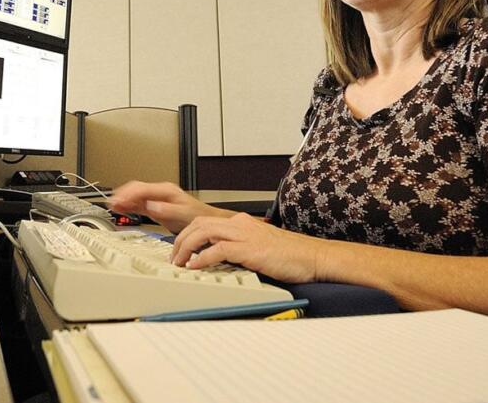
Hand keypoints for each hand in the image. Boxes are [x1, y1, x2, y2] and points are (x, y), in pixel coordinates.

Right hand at [107, 181, 226, 233]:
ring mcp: (156, 198)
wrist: (204, 220)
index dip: (129, 194)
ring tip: (112, 205)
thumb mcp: (182, 213)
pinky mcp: (155, 206)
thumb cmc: (196, 215)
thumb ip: (165, 209)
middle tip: (112, 202)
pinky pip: (138, 203)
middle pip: (136, 188)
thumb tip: (150, 205)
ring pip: (135, 195)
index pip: (142, 189)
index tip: (119, 200)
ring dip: (124, 199)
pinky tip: (121, 208)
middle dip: (122, 194)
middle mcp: (159, 192)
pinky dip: (129, 205)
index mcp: (165, 191)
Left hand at [171, 213, 324, 283]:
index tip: (179, 249)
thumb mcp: (257, 248)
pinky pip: (217, 250)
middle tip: (174, 257)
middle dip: (180, 240)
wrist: (313, 257)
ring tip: (180, 262)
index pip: (205, 222)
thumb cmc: (290, 256)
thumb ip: (238, 249)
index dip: (187, 234)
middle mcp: (239, 224)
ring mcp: (244, 235)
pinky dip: (202, 258)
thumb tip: (217, 260)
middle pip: (198, 223)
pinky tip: (196, 266)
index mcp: (241, 223)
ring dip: (186, 247)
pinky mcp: (249, 249)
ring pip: (203, 232)